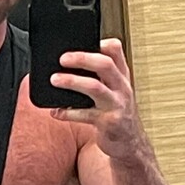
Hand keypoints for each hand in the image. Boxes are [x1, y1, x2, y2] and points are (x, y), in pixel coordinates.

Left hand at [49, 38, 143, 158]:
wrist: (130, 143)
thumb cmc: (117, 114)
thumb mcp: (115, 91)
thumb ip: (100, 77)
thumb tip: (69, 63)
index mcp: (122, 77)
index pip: (116, 51)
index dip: (100, 42)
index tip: (82, 40)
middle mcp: (121, 88)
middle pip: (105, 64)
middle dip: (82, 58)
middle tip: (62, 58)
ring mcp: (116, 105)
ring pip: (94, 87)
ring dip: (72, 81)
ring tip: (54, 80)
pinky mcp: (108, 123)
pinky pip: (85, 115)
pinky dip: (67, 112)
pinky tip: (55, 111)